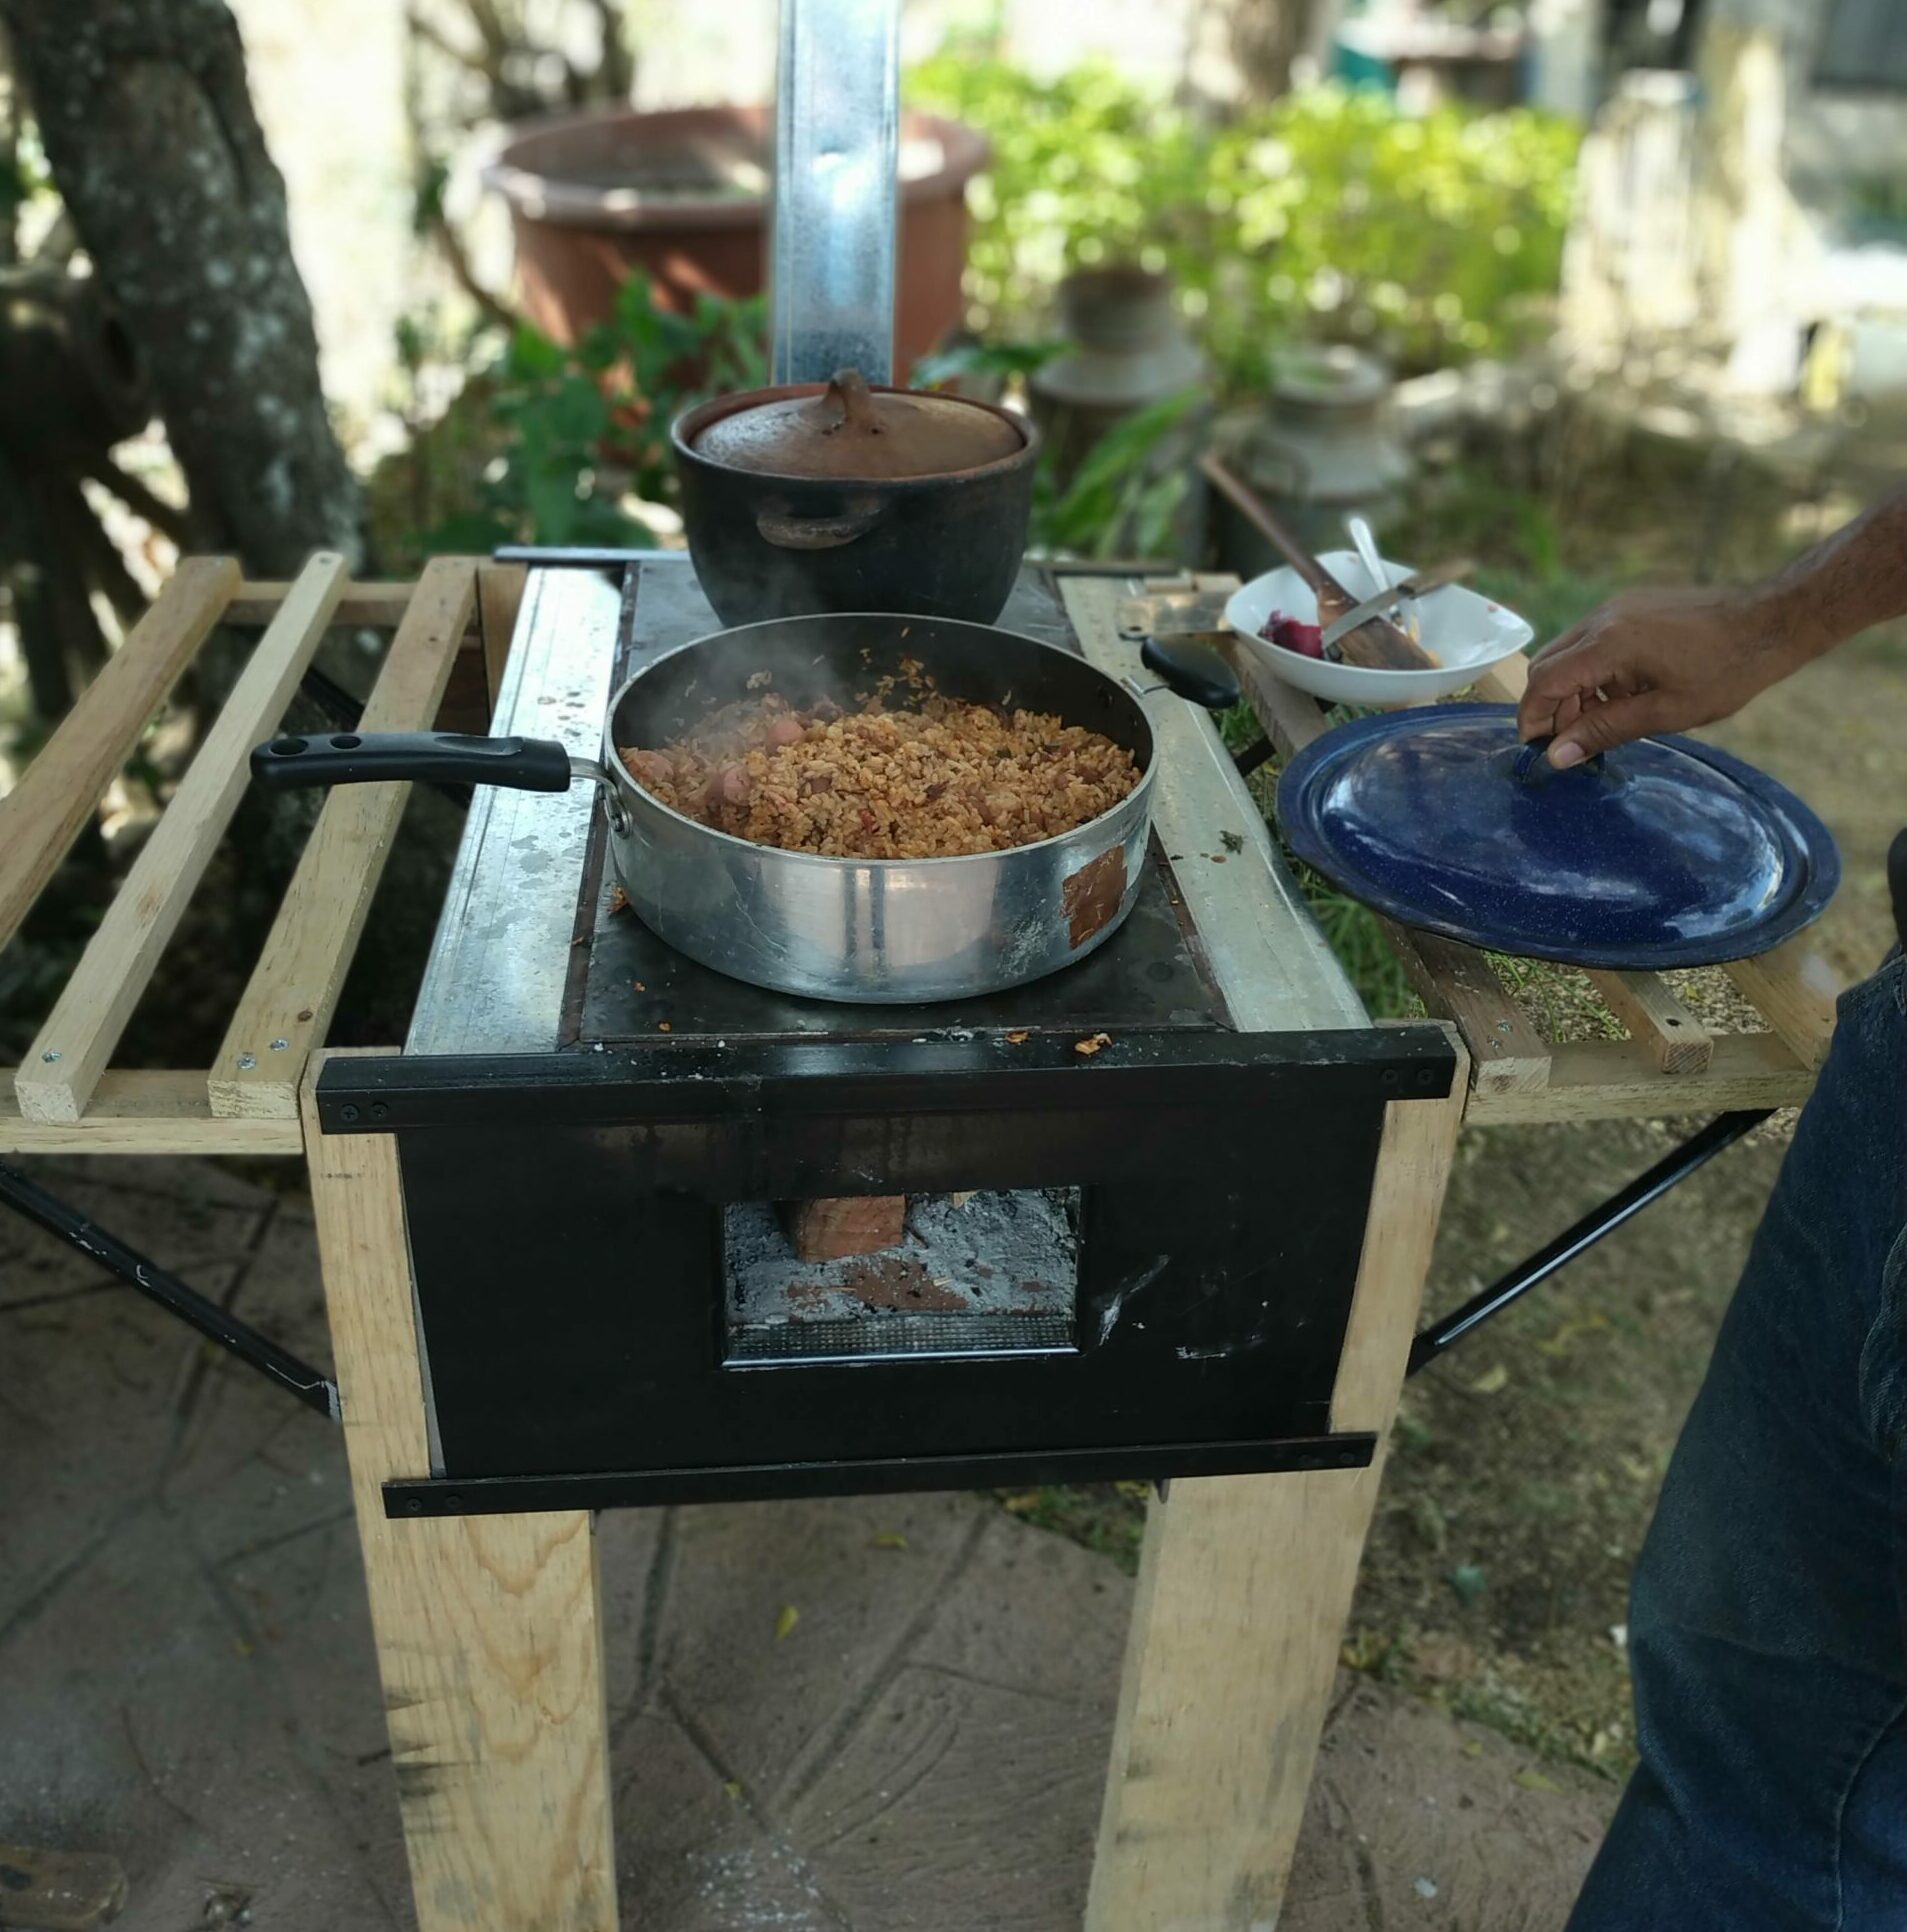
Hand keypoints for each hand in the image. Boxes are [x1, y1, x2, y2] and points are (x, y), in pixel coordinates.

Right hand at [1516, 587, 1805, 767]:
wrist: (1772, 620)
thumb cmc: (1726, 671)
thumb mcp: (1665, 713)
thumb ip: (1604, 731)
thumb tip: (1557, 756)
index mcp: (1609, 644)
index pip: (1544, 681)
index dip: (1532, 717)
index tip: (1538, 748)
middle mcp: (1603, 619)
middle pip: (1547, 664)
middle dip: (1549, 705)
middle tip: (1573, 739)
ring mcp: (1617, 608)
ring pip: (1568, 652)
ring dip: (1573, 689)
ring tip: (1605, 718)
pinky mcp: (1632, 605)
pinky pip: (1592, 640)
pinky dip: (1592, 671)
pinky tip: (1624, 691)